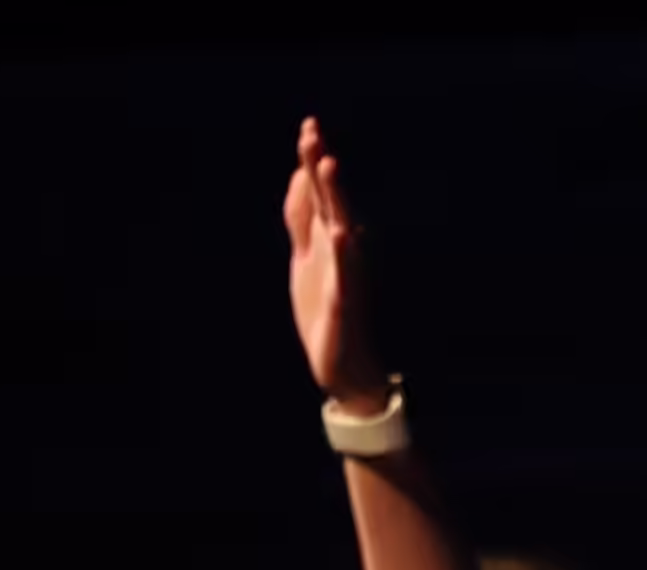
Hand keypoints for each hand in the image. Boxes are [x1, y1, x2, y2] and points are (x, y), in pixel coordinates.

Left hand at [283, 117, 388, 408]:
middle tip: (313, 132)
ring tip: (329, 168)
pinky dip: (344, 253)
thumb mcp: (305, 256)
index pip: (318, 191)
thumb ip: (301, 218)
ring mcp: (346, 274)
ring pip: (342, 226)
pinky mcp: (347, 302)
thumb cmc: (326, 310)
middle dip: (320, 166)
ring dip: (336, 198)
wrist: (344, 366)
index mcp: (328, 238)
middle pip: (329, 200)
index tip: (308, 125)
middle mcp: (341, 250)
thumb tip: (300, 175)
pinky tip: (342, 233)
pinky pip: (346, 273)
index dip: (312, 160)